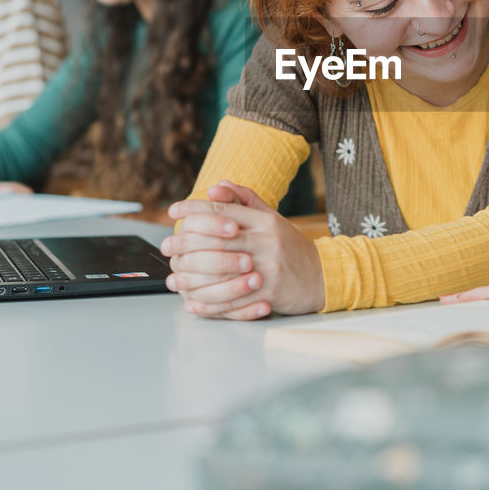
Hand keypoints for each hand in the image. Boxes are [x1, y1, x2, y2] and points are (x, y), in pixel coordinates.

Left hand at [161, 181, 325, 319]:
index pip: (224, 210)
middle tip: (165, 246)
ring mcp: (267, 268)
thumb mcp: (272, 219)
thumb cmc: (291, 247)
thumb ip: (245, 201)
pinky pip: (234, 300)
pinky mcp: (269, 292)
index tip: (173, 211)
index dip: (195, 208)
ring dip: (192, 277)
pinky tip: (193, 303)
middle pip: (218, 239)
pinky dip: (210, 304)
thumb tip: (217, 186)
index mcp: (264, 221)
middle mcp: (266, 242)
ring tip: (173, 279)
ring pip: (222, 271)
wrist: (323, 276)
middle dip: (186, 243)